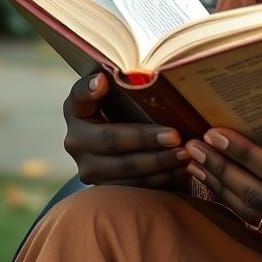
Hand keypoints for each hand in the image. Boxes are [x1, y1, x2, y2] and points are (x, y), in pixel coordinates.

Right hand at [62, 72, 189, 187]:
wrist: (126, 144)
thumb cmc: (129, 108)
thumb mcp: (124, 96)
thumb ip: (129, 86)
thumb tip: (147, 74)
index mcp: (77, 109)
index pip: (79, 96)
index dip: (89, 89)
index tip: (103, 81)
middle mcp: (76, 140)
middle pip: (111, 140)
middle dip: (146, 139)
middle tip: (176, 136)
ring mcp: (88, 167)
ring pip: (124, 169)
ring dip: (159, 162)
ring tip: (185, 154)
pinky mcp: (104, 188)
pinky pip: (134, 185)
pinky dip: (161, 178)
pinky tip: (182, 168)